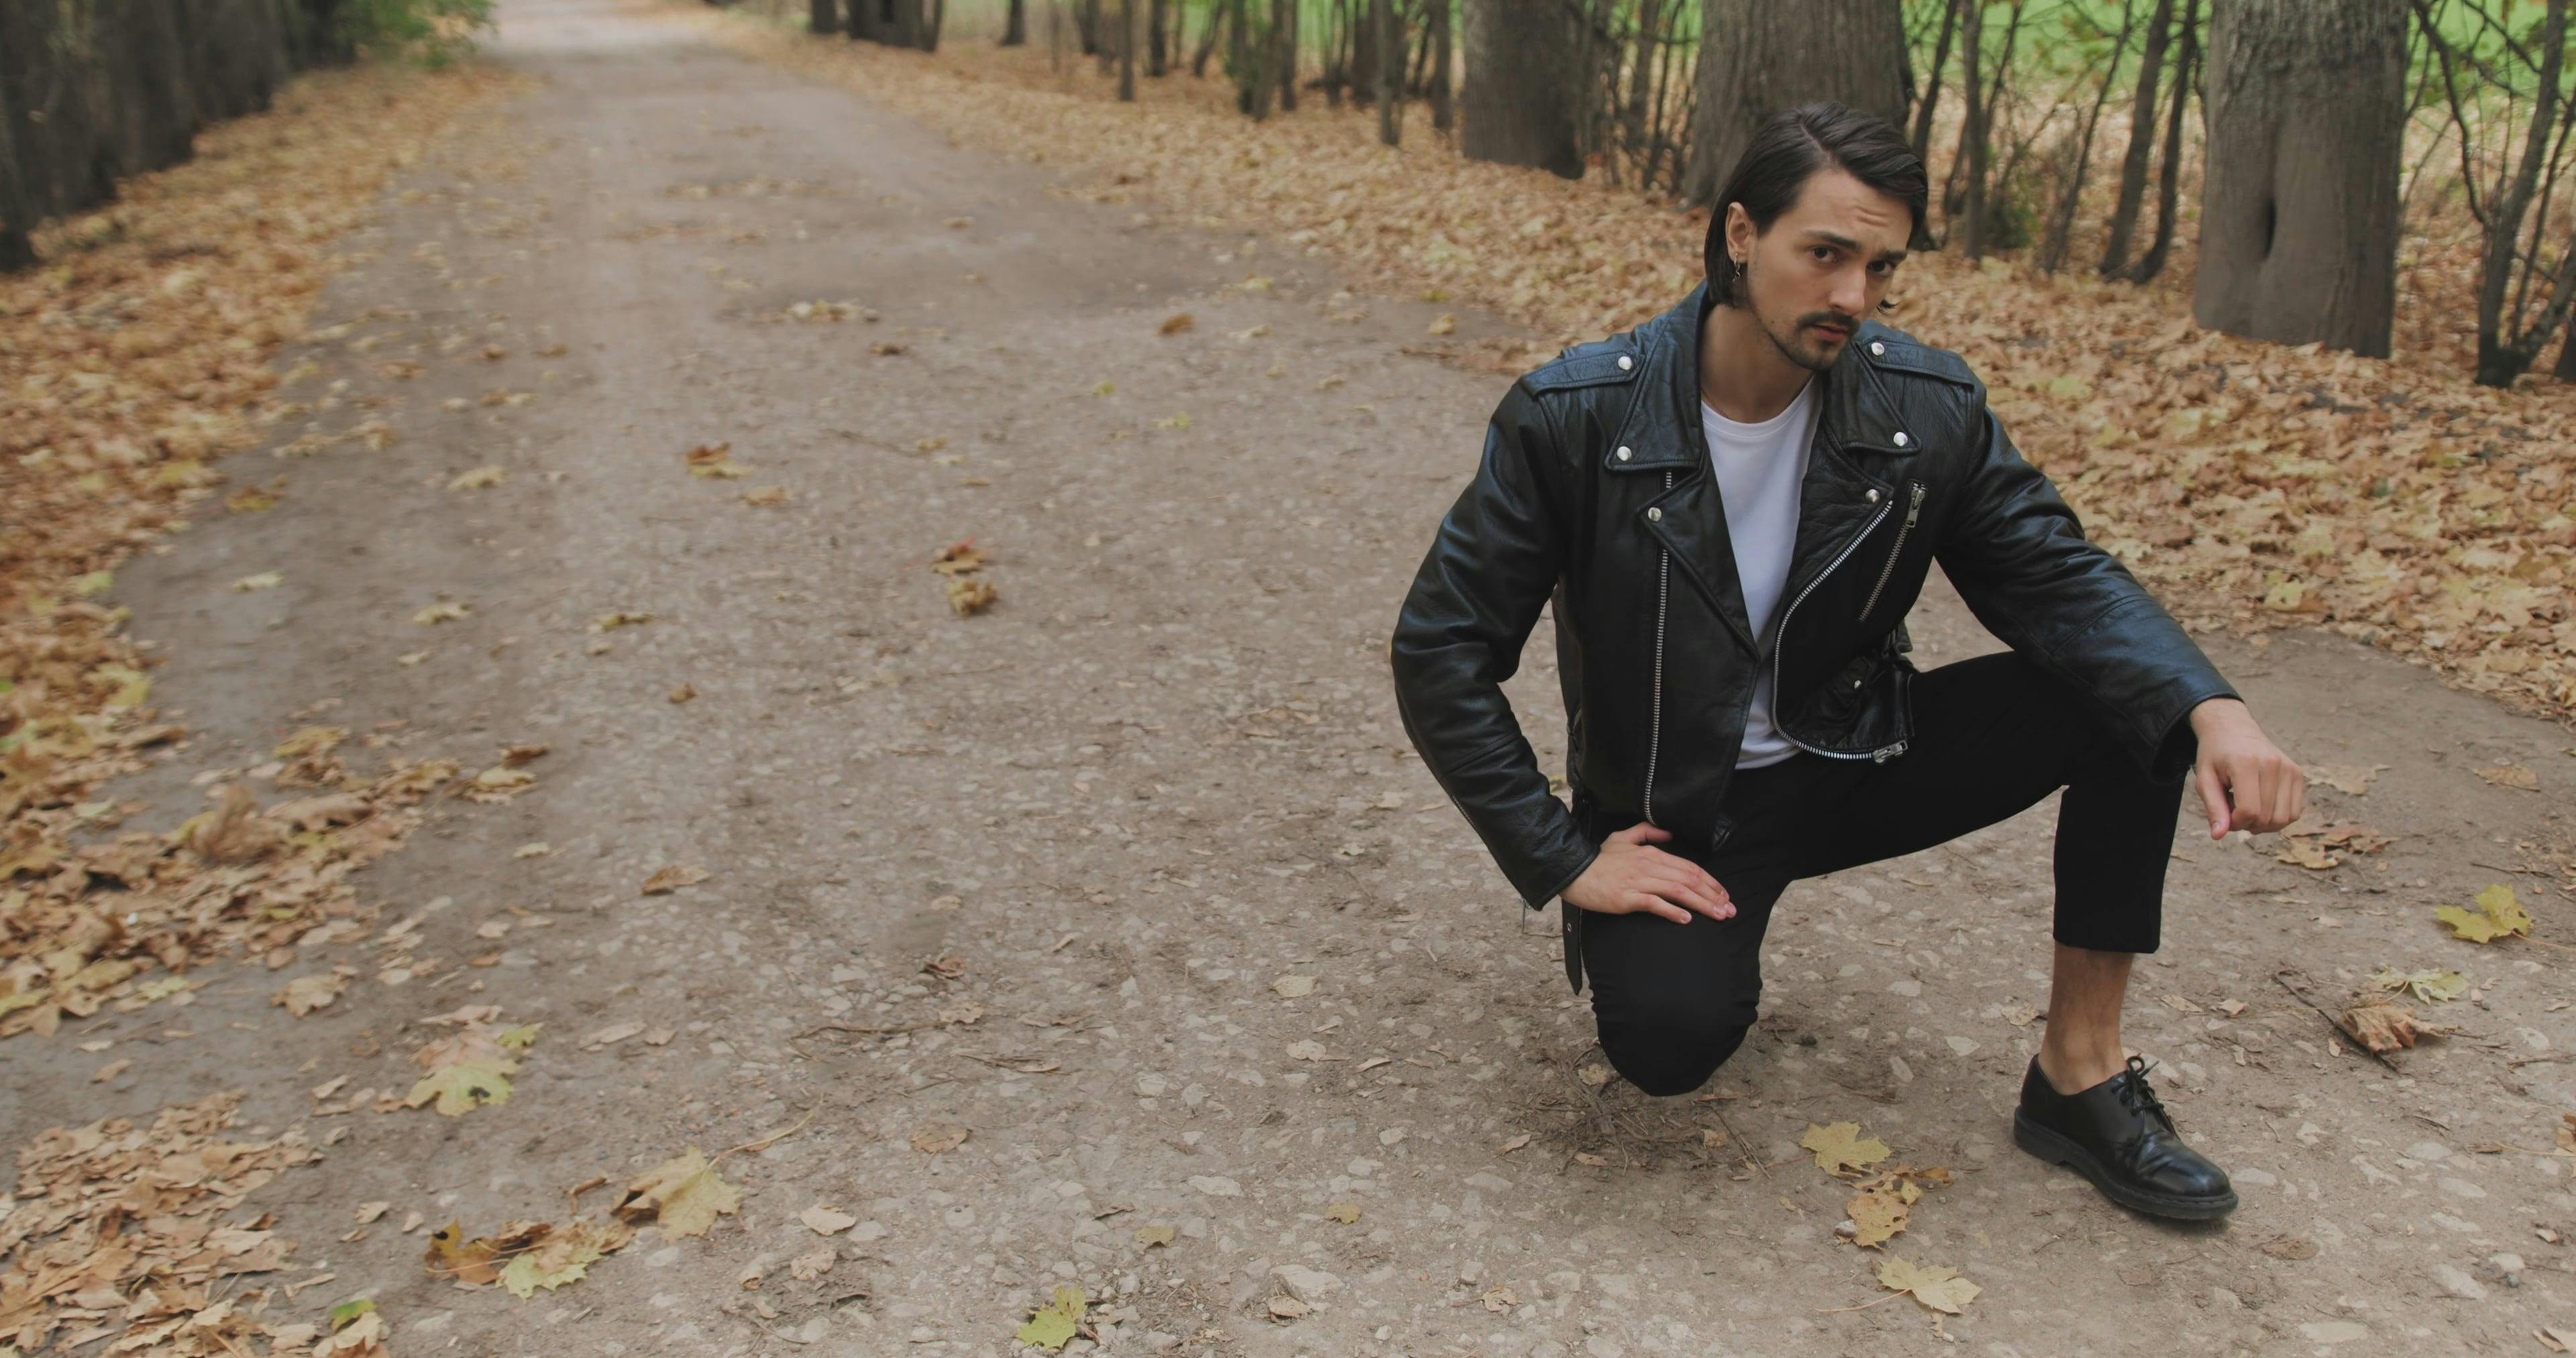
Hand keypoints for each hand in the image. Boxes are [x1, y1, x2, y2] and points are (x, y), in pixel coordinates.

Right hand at [1561, 822, 1734, 922]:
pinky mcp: (1627, 898)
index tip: (1723, 895)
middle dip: (1713, 895)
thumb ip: (1647, 832)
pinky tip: (1686, 918)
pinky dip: (1672, 911)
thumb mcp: (1621, 837)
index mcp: (1650, 853)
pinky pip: (1654, 904)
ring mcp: (1638, 882)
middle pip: (1689, 879)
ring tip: (1717, 915)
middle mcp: (1649, 866)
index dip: (1710, 881)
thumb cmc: (1597, 858)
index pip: (1688, 867)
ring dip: (1701, 904)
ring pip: (1678, 891)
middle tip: (1729, 910)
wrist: (1573, 871)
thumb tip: (1669, 832)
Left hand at [2189, 697, 2303, 836]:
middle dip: (2246, 824)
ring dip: (2263, 823)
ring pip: (2283, 819)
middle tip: (2232, 809)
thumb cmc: (2215, 756)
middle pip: (2266, 818)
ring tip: (2247, 806)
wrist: (2233, 729)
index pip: (2248, 811)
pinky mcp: (2297, 773)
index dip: (2235, 823)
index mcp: (2246, 763)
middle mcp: (2273, 764)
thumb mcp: (2204, 779)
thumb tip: (2218, 835)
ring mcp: (2289, 768)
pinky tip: (2262, 806)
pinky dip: (2278, 818)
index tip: (2224, 815)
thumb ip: (2213, 807)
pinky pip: (2294, 813)